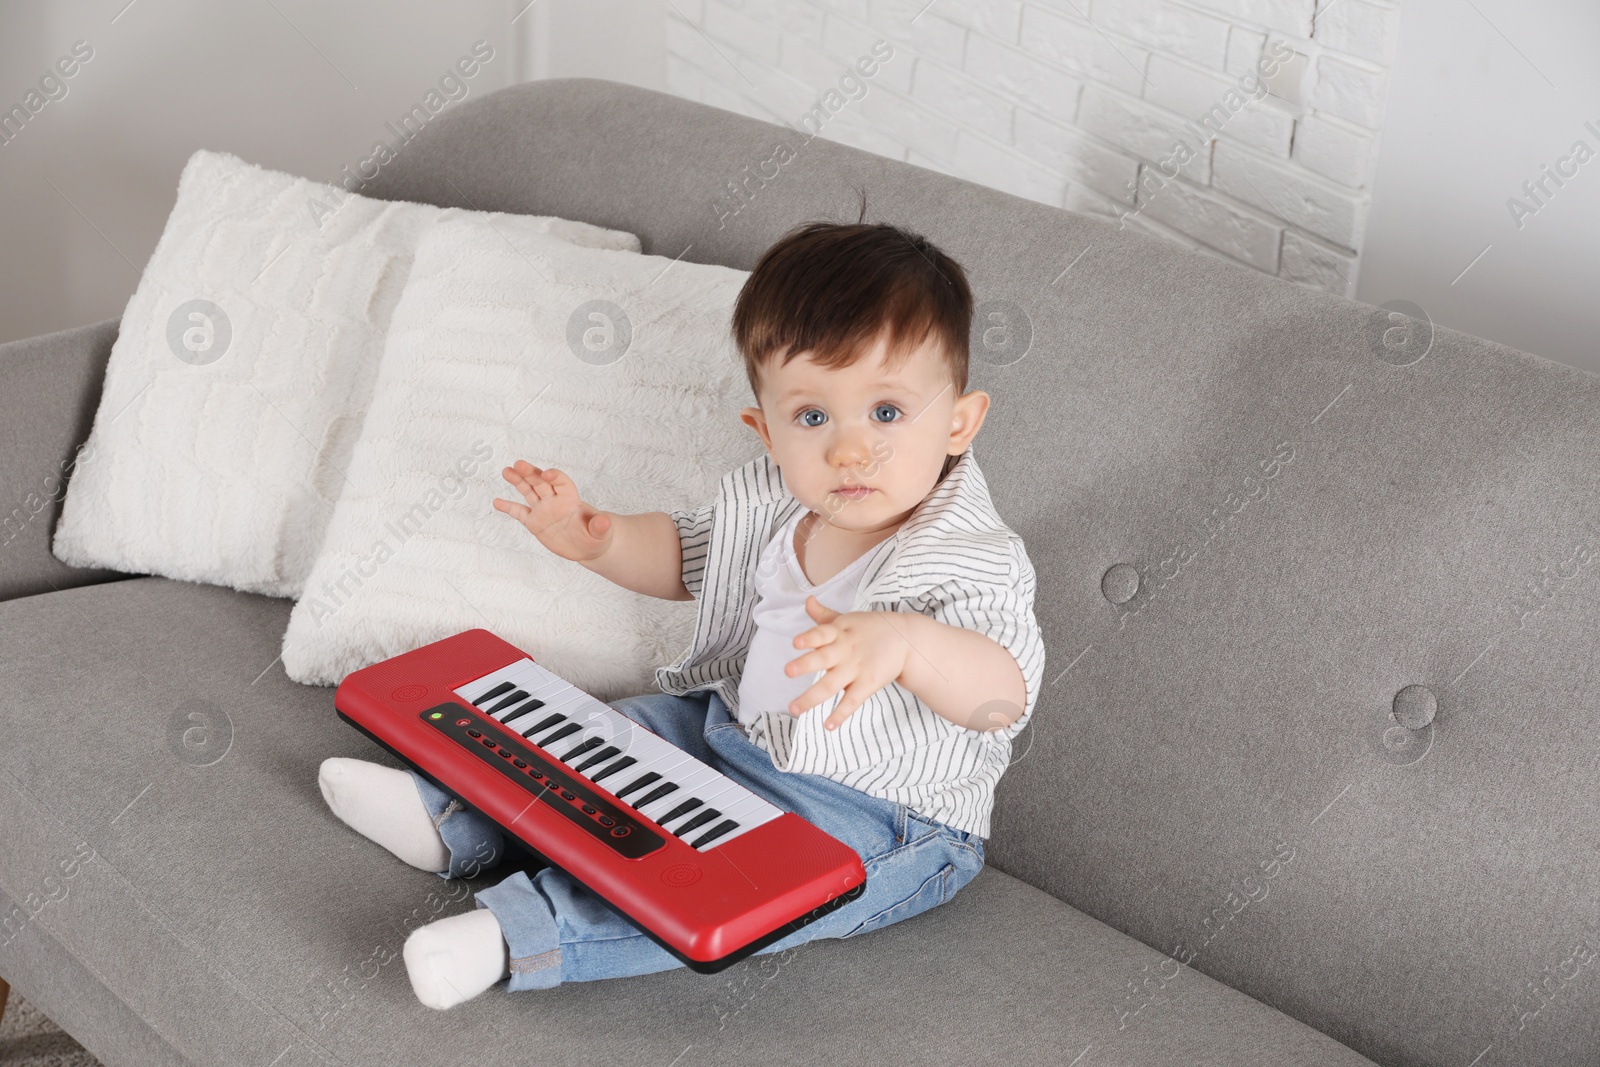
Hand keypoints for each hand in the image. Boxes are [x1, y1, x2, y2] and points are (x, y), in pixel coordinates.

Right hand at [492, 461, 612, 562]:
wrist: (587, 547)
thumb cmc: (597, 536)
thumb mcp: (602, 533)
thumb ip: (601, 526)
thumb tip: (606, 521)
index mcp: (570, 499)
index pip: (561, 482)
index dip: (555, 477)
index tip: (546, 474)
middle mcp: (554, 501)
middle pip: (541, 482)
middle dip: (531, 473)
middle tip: (518, 464)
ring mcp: (543, 510)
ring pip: (528, 491)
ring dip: (518, 481)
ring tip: (506, 471)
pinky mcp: (535, 522)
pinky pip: (520, 512)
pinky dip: (508, 507)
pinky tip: (497, 502)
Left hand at [784, 596, 908, 730]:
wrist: (907, 640)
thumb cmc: (871, 629)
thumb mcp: (847, 620)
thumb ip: (824, 615)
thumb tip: (808, 600)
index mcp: (839, 632)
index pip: (822, 633)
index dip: (809, 637)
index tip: (796, 642)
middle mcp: (845, 650)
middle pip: (823, 658)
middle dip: (805, 664)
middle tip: (787, 671)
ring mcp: (857, 669)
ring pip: (831, 685)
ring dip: (811, 697)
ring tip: (794, 709)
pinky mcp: (868, 684)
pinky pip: (852, 701)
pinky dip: (840, 714)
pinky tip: (827, 726)